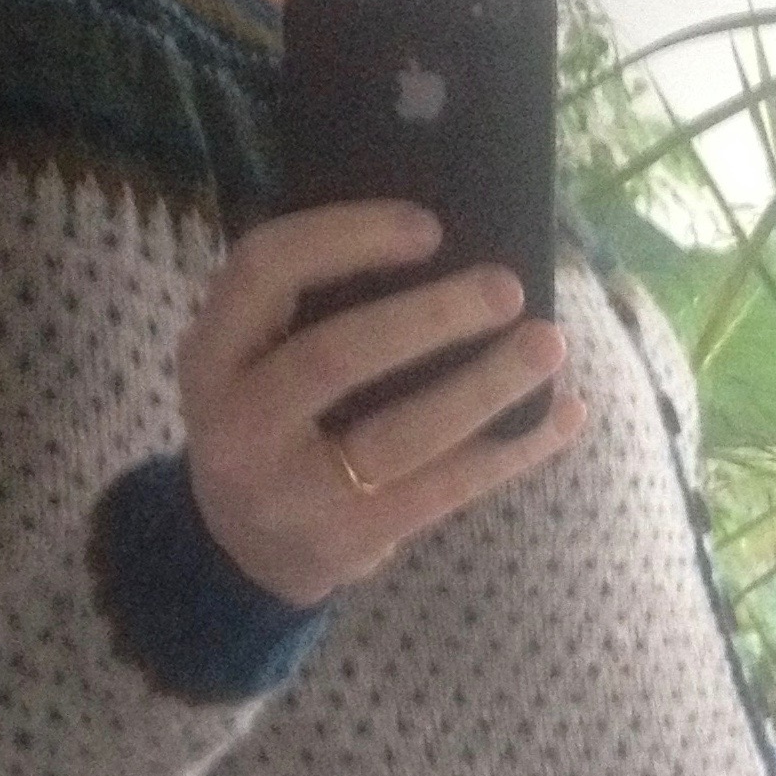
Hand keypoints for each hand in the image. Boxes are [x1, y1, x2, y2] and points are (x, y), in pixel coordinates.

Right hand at [178, 200, 586, 608]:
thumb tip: (444, 247)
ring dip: (484, 388)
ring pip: (399, 437)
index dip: (347, 238)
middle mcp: (236, 427)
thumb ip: (306, 304)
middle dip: (430, 318)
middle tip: (507, 288)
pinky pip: (443, 492)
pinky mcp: (349, 542)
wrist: (245, 547)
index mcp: (211, 356)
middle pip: (334, 358)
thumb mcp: (251, 356)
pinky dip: (512, 451)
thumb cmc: (271, 418)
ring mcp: (291, 494)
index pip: (263, 271)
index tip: (430, 228)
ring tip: (548, 347)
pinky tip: (564, 415)